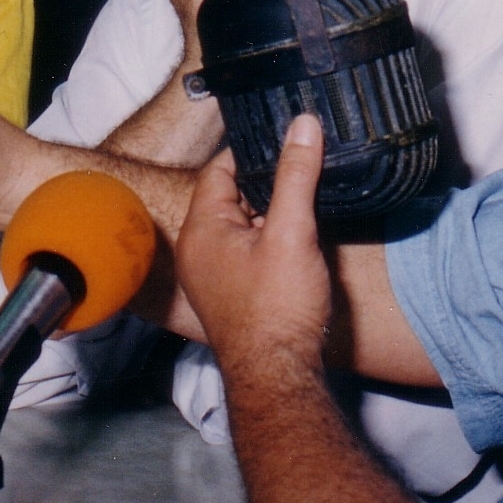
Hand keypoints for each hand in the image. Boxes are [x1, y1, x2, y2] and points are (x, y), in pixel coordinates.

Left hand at [176, 115, 331, 372]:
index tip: (283, 140)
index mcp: (201, 229)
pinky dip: (268, 241)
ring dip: (269, 215)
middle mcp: (198, 250)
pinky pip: (246, 252)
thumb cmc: (278, 308)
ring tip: (304, 204)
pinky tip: (297, 243)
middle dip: (265, 183)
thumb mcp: (292, 232)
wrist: (278, 376)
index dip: (251, 152)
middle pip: (229, 196)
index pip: (218, 170)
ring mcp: (212, 276)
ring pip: (240, 225)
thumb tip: (302, 125)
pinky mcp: (231, 295)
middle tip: (301, 169)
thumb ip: (295, 175)